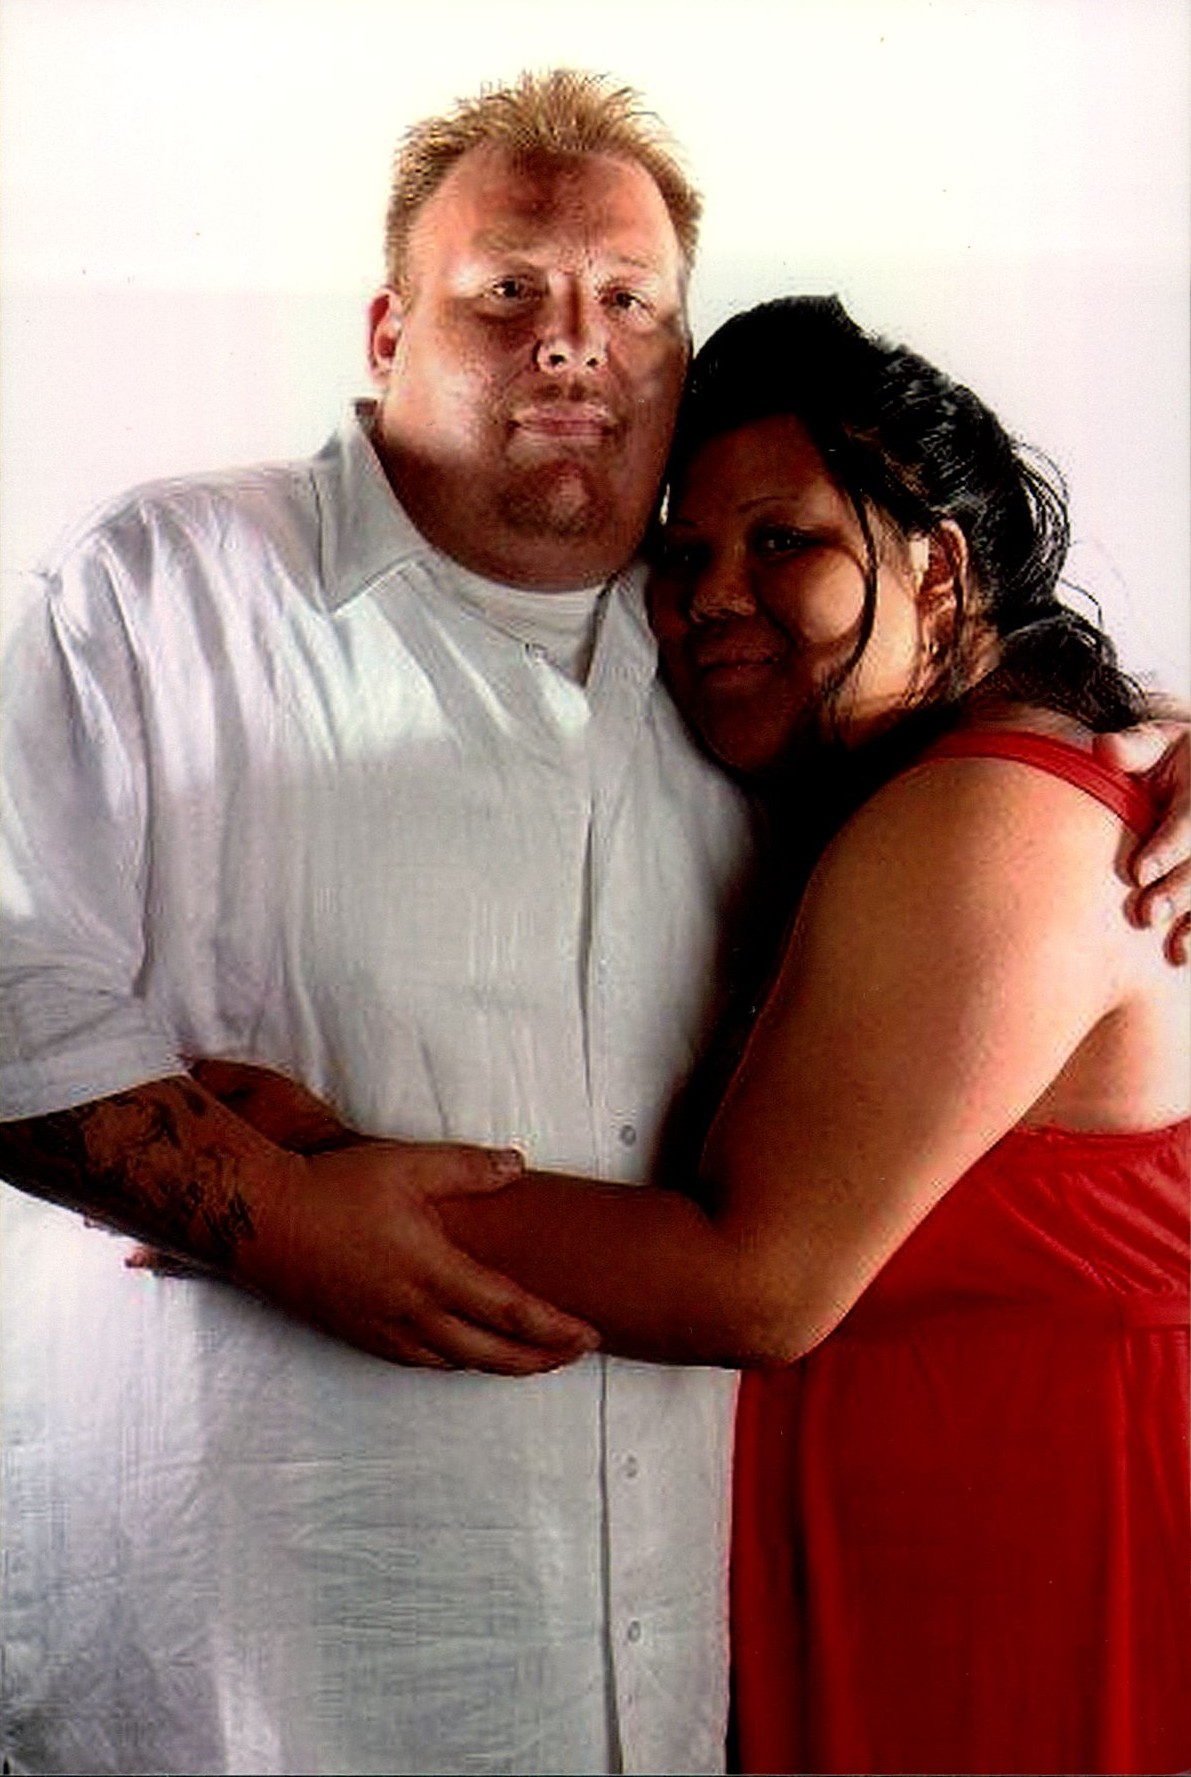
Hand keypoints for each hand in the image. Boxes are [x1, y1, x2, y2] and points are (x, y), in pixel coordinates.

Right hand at [133, 1061, 599, 1373]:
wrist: (260, 1220)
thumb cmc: (334, 1186)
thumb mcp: (406, 1164)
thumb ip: (467, 1167)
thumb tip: (518, 1166)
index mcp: (431, 1270)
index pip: (509, 1310)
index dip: (554, 1328)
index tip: (589, 1334)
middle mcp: (411, 1311)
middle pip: (491, 1352)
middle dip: (540, 1359)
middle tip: (577, 1354)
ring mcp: (383, 1329)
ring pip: (456, 1362)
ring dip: (501, 1364)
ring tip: (534, 1358)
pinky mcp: (359, 1334)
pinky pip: (421, 1360)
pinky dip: (456, 1362)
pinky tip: (465, 1354)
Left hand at [1096, 719, 1188, 962]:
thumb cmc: (1172, 760)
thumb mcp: (1159, 743)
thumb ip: (1135, 747)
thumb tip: (1104, 748)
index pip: (1190, 822)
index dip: (1167, 848)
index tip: (1138, 872)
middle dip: (1181, 890)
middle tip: (1148, 914)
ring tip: (1175, 947)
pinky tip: (1184, 954)